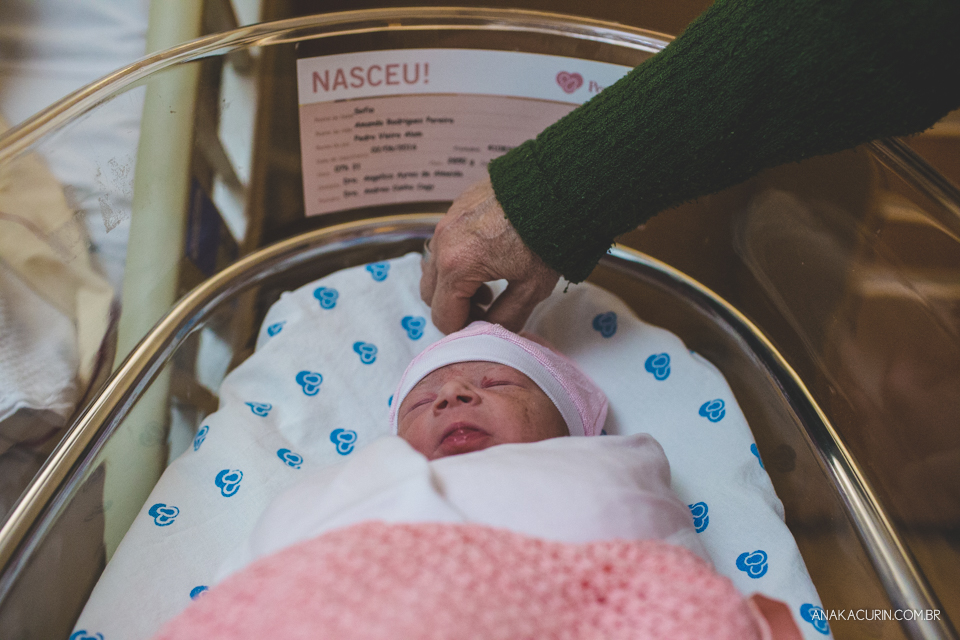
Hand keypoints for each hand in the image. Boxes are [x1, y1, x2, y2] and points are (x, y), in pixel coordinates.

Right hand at [421, 179, 559, 333]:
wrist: (555, 187)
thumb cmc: (545, 237)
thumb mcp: (531, 288)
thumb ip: (506, 318)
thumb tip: (492, 332)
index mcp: (457, 267)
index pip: (443, 316)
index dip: (462, 330)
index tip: (483, 328)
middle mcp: (443, 244)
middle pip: (431, 295)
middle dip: (455, 308)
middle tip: (486, 308)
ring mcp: (445, 223)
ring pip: (434, 269)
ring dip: (454, 284)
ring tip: (488, 284)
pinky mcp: (455, 208)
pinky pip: (443, 244)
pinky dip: (456, 260)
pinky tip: (486, 259)